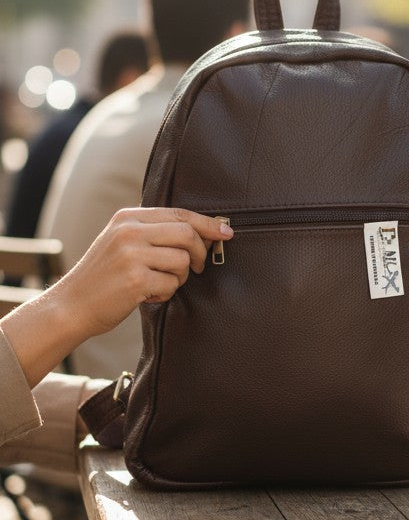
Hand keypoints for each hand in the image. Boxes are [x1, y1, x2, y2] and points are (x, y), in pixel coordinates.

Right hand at [2, 208, 232, 386]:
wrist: (71, 305)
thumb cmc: (102, 277)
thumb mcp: (121, 242)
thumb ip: (152, 232)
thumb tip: (200, 230)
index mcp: (128, 218)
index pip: (180, 213)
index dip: (208, 223)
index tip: (226, 233)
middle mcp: (129, 232)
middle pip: (187, 234)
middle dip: (202, 252)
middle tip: (199, 268)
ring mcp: (131, 255)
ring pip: (183, 261)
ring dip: (180, 278)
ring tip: (161, 284)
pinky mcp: (135, 280)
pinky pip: (172, 284)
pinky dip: (167, 294)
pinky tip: (149, 295)